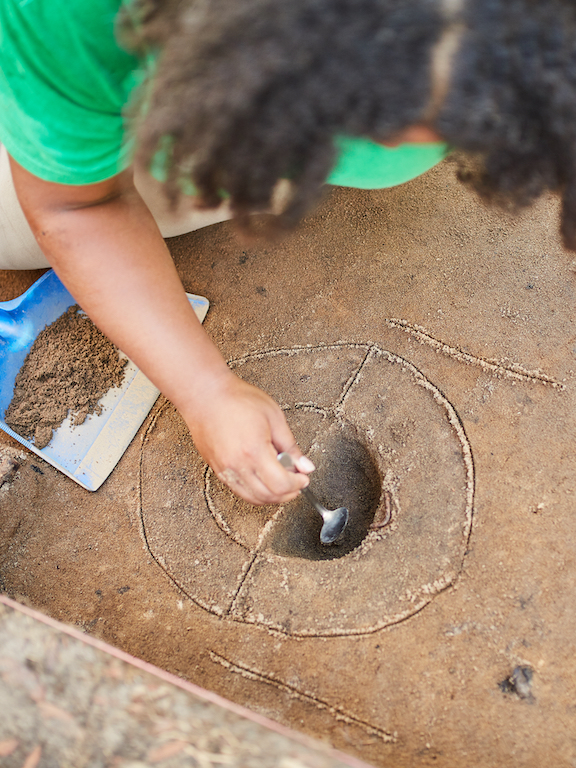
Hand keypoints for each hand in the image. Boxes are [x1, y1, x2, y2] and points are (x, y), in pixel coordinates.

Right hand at [183, 371, 314, 504]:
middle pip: (268, 496)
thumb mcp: (274, 417)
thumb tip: (305, 466)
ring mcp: (225, 469)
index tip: (303, 478)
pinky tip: (263, 481)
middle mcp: (237, 465)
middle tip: (296, 481)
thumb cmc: (237, 399)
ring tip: (282, 482)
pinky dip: (255, 492)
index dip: (297, 484)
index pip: (281, 484)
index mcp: (254, 450)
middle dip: (287, 493)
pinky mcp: (217, 469)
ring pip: (252, 498)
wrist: (205, 395)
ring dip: (272, 496)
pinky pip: (239, 491)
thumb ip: (291, 445)